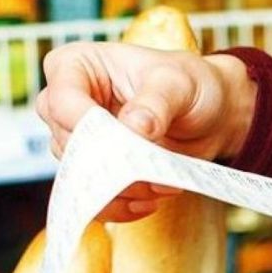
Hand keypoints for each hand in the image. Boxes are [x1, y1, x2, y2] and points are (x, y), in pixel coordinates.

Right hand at [36, 42, 255, 221]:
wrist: (210, 116)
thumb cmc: (191, 85)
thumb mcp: (179, 84)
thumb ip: (155, 103)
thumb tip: (134, 127)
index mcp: (76, 65)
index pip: (61, 101)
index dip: (89, 128)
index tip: (131, 140)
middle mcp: (68, 103)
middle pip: (67, 145)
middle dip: (111, 165)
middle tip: (153, 169)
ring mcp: (79, 140)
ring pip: (80, 177)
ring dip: (122, 189)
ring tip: (162, 183)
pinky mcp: (96, 169)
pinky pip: (92, 199)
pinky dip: (120, 207)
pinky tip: (149, 202)